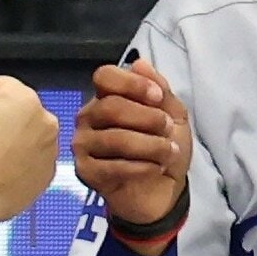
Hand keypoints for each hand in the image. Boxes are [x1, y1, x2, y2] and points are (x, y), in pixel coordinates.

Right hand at [0, 69, 58, 236]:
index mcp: (27, 99)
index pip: (1, 87)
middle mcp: (48, 124)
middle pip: (18, 111)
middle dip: (0, 119)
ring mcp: (50, 154)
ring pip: (26, 136)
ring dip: (11, 141)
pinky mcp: (46, 180)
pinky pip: (30, 161)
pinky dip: (17, 164)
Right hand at [73, 58, 190, 254]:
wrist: (161, 193)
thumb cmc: (162, 149)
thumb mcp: (173, 116)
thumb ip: (160, 90)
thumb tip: (139, 63)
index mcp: (107, 98)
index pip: (104, 77)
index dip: (132, 84)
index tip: (158, 98)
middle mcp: (88, 117)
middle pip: (110, 107)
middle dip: (146, 118)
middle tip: (167, 128)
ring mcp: (83, 145)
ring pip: (113, 139)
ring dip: (149, 146)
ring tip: (168, 153)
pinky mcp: (85, 172)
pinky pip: (111, 166)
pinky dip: (141, 167)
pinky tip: (156, 169)